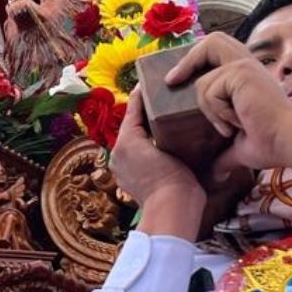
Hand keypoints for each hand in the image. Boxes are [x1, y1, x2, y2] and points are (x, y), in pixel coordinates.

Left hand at [110, 93, 203, 237]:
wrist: (172, 211)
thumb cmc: (173, 179)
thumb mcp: (166, 144)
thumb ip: (156, 123)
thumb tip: (155, 106)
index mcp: (125, 141)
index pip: (133, 109)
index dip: (142, 93)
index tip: (151, 79)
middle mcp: (118, 152)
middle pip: (132, 124)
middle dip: (145, 112)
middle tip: (163, 97)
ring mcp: (122, 168)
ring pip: (133, 139)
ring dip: (145, 129)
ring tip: (165, 117)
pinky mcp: (129, 180)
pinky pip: (136, 155)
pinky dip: (146, 146)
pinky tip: (163, 141)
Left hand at [164, 34, 291, 180]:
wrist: (288, 142)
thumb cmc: (271, 143)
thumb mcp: (239, 147)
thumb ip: (224, 154)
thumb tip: (216, 174)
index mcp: (246, 75)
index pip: (216, 51)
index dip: (195, 60)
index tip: (175, 79)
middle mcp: (246, 64)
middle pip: (212, 41)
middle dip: (189, 59)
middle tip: (172, 81)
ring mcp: (244, 66)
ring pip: (202, 81)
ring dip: (209, 108)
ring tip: (229, 126)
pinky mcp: (241, 73)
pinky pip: (209, 91)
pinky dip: (217, 112)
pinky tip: (237, 123)